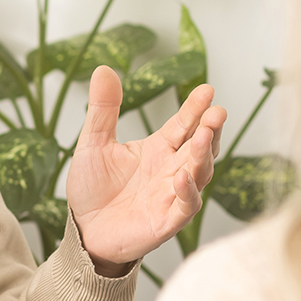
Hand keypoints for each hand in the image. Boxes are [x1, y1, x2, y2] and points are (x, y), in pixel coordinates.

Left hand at [66, 66, 228, 273]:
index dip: (195, 108)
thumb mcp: (94, 144)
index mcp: (158, 149)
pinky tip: (182, 176)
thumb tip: (103, 69)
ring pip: (199, 173)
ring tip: (202, 136)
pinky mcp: (167, 221)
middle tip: (216, 112)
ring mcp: (172, 195)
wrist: (83, 231)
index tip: (206, 90)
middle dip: (210, 129)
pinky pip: (185, 206)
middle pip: (199, 146)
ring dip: (202, 155)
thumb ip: (103, 110)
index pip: (183, 124)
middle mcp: (171, 169)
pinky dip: (187, 191)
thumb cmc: (92, 190)